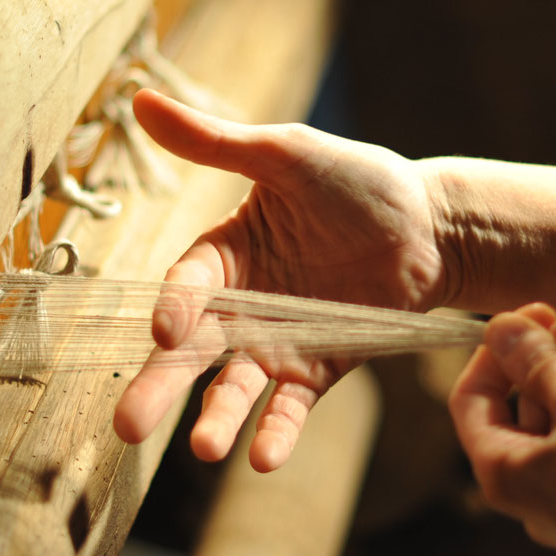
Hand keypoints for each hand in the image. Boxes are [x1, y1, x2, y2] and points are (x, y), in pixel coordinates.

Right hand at [112, 89, 451, 470]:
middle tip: (126, 427)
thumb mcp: (284, 154)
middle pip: (191, 351)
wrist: (430, 226)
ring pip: (235, 387)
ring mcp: (276, 343)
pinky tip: (263, 458)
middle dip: (159, 387)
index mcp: (225, 254)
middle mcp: (240, 306)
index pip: (188, 284)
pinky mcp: (317, 370)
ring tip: (205, 451)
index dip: (175, 306)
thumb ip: (215, 141)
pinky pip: (291, 406)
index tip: (165, 329)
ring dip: (217, 419)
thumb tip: (140, 97)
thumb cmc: (355, 181)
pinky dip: (277, 432)